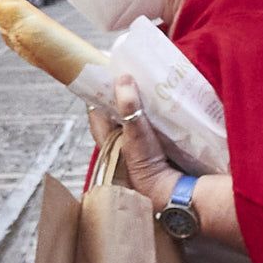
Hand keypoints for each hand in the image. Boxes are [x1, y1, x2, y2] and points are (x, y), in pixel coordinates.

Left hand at [88, 74, 175, 202]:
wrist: (167, 191)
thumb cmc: (146, 165)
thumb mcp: (136, 133)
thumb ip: (129, 107)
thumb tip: (123, 78)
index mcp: (105, 135)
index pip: (95, 106)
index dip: (98, 88)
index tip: (106, 71)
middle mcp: (115, 139)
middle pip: (113, 109)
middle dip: (120, 92)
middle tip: (130, 72)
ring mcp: (132, 143)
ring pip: (130, 116)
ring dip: (137, 102)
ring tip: (146, 82)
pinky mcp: (149, 146)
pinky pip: (147, 123)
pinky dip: (151, 113)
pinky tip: (160, 103)